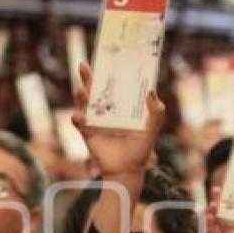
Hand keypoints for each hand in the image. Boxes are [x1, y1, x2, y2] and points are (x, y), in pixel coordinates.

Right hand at [71, 63, 164, 180]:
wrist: (126, 172)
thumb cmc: (140, 152)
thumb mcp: (151, 132)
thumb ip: (156, 114)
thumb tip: (152, 92)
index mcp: (122, 108)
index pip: (116, 87)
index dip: (111, 74)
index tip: (108, 60)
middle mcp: (107, 111)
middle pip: (96, 90)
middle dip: (89, 78)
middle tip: (84, 65)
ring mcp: (96, 121)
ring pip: (85, 103)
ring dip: (81, 95)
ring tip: (80, 89)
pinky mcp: (87, 133)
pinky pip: (79, 122)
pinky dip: (77, 118)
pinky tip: (79, 116)